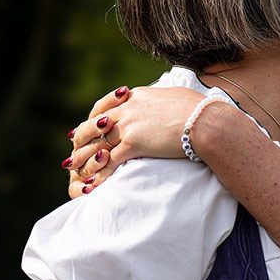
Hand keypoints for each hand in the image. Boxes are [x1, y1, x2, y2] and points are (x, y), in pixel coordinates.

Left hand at [64, 85, 204, 195]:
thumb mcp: (177, 96)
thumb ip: (164, 100)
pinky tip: (91, 183)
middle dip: (81, 137)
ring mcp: (129, 126)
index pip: (107, 104)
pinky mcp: (134, 144)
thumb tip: (170, 102)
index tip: (88, 125)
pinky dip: (98, 174)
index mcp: (138, 95)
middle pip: (94, 123)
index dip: (94, 116)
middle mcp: (128, 108)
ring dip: (83, 157)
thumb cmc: (201, 109)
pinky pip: (109, 161)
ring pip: (97, 143)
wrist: (206, 121)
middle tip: (74, 148)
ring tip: (73, 168)